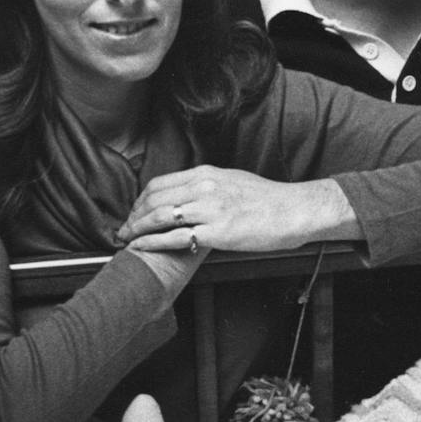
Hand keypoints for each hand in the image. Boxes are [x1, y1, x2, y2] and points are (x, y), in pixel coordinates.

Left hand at [114, 166, 357, 253]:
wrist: (295, 211)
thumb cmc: (270, 201)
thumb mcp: (235, 181)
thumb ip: (210, 186)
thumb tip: (193, 194)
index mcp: (207, 174)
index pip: (160, 183)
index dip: (141, 200)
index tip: (135, 212)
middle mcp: (204, 188)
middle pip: (154, 199)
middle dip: (133, 216)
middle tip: (125, 229)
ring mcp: (209, 209)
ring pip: (159, 216)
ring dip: (137, 229)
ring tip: (128, 240)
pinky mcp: (216, 232)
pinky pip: (174, 237)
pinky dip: (152, 242)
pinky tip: (142, 247)